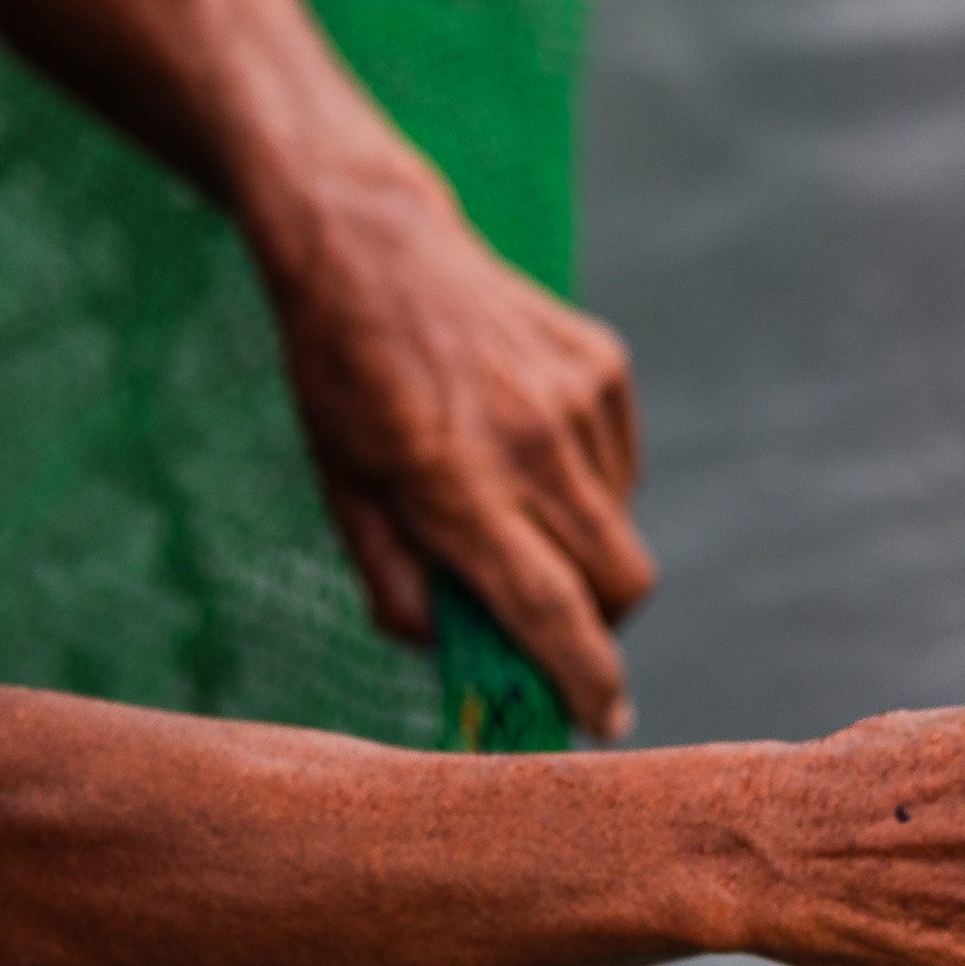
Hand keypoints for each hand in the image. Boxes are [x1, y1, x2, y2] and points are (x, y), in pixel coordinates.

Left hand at [253, 153, 656, 735]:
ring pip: (623, 527)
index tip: (604, 722)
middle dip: (598, 625)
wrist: (369, 243)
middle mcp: (530, 443)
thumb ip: (396, 582)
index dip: (587, 681)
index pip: (552, 611)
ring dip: (585, 549)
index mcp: (456, 485)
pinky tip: (529, 450)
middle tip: (550, 623)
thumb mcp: (342, 488)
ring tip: (516, 508)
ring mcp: (576, 399)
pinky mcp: (602, 364)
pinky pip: (622, 466)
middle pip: (618, 582)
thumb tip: (454, 654)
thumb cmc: (341, 378)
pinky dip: (590, 487)